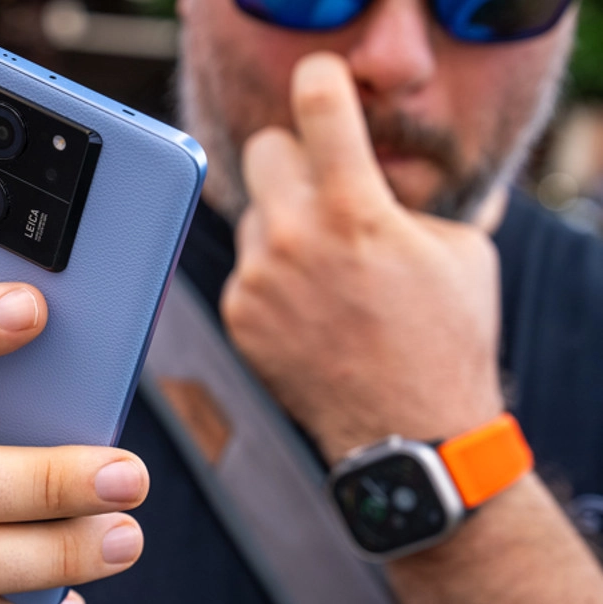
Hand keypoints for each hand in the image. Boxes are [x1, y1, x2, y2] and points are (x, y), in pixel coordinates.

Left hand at [221, 53, 503, 462]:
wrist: (408, 429)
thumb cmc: (443, 339)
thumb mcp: (458, 250)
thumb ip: (412, 196)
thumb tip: (389, 166)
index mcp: (354, 210)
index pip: (318, 105)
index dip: (321, 81)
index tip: (321, 84)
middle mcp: (293, 238)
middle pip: (263, 148)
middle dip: (294, 157)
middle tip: (322, 186)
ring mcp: (258, 279)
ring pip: (254, 212)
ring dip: (282, 223)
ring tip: (323, 268)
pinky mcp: (238, 314)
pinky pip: (245, 266)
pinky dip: (270, 274)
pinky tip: (306, 306)